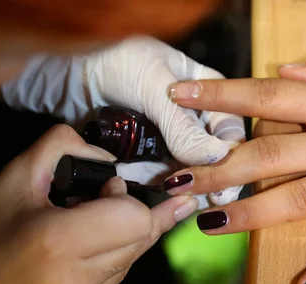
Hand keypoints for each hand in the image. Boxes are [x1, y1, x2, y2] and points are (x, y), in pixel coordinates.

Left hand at [0, 36, 245, 206]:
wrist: (72, 76)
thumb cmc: (117, 64)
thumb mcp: (153, 87)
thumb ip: (182, 124)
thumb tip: (215, 157)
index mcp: (208, 92)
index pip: (230, 127)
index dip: (233, 153)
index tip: (230, 177)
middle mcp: (193, 118)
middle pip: (213, 154)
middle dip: (213, 176)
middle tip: (213, 198)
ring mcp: (171, 138)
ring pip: (190, 169)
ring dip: (188, 185)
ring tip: (185, 197)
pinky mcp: (149, 154)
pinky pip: (162, 174)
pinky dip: (161, 184)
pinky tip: (162, 194)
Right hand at [0, 125, 197, 283]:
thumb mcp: (13, 178)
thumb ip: (63, 147)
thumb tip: (110, 158)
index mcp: (58, 243)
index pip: (136, 218)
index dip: (126, 197)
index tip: (105, 188)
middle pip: (142, 238)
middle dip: (130, 214)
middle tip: (98, 203)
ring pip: (132, 260)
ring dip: (119, 239)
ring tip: (79, 233)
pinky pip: (114, 282)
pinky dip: (105, 264)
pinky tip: (73, 261)